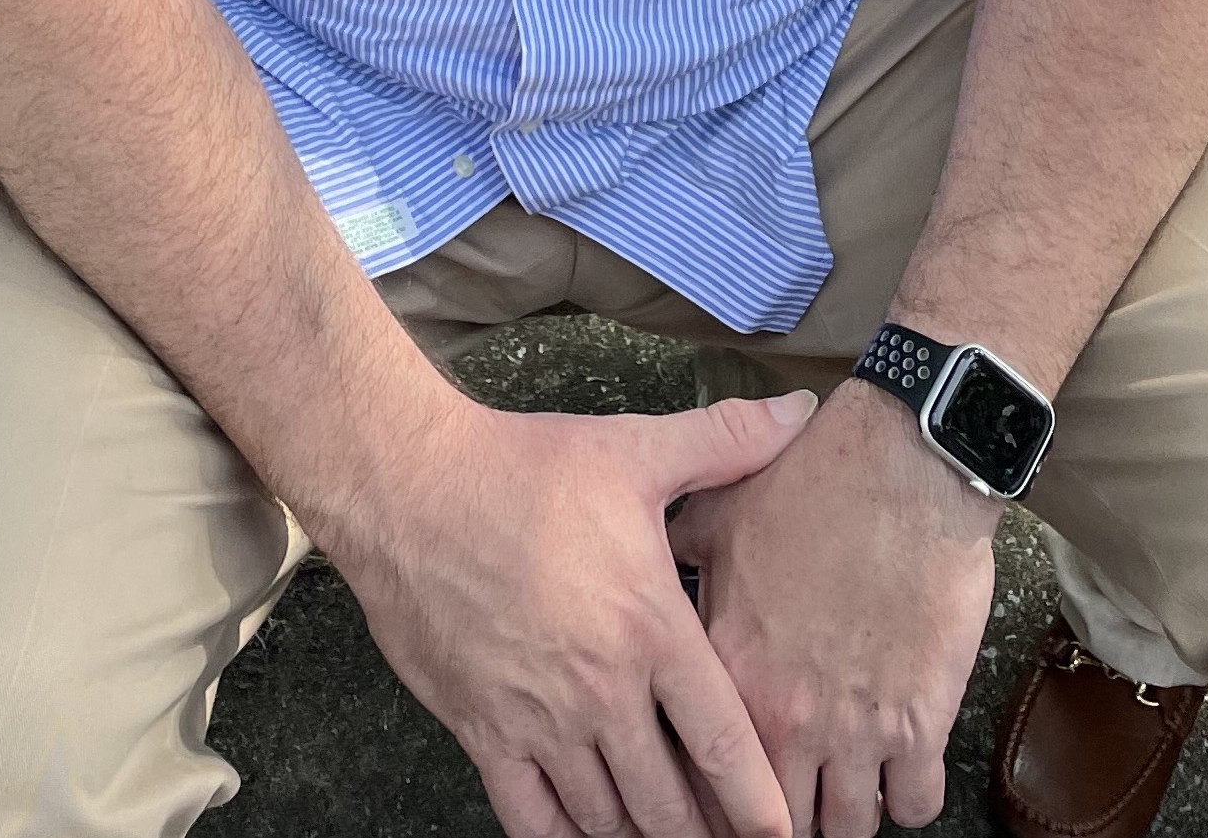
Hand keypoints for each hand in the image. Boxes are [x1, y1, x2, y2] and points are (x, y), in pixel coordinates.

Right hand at [326, 390, 817, 837]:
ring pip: (607, 820)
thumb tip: (799, 412)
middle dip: (705, 831)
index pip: (724, 742)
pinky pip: (533, 821)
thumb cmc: (522, 467)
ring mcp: (539, 721)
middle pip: (670, 802)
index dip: (759, 803)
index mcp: (650, 628)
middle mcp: (601, 691)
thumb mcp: (633, 448)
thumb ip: (725, 441)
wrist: (409, 487)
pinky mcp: (482, 732)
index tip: (781, 835)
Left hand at [672, 379, 998, 837]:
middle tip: (792, 797)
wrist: (903, 462)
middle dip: (784, 815)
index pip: (705, 776)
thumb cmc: (814, 480)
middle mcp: (789, 714)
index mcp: (733, 668)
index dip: (716, 794)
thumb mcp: (721, 512)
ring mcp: (857, 726)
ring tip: (846, 787)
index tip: (727, 792)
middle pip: (781, 819)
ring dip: (848, 811)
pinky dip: (908, 796)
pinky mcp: (921, 723)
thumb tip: (652, 565)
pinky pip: (916, 805)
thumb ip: (681, 555)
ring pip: (849, 827)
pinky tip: (899, 770)